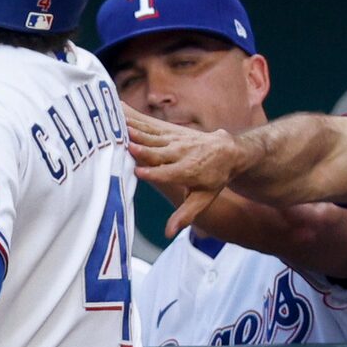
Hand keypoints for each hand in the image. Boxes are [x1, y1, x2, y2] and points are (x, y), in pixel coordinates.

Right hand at [126, 112, 248, 234]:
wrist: (228, 151)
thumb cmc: (214, 179)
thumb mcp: (204, 200)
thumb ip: (186, 215)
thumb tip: (169, 233)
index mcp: (189, 171)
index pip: (168, 173)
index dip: (154, 173)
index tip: (138, 172)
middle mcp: (181, 153)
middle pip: (158, 152)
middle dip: (142, 149)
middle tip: (125, 145)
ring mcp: (175, 139)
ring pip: (151, 136)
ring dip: (135, 131)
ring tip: (118, 126)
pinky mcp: (170, 131)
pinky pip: (150, 125)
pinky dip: (135, 119)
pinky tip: (121, 113)